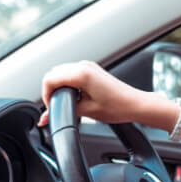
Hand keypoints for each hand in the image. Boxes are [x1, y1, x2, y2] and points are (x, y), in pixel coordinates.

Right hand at [38, 60, 160, 127]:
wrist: (134, 104)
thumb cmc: (117, 106)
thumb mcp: (86, 111)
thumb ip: (64, 111)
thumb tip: (48, 116)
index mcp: (81, 73)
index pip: (49, 79)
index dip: (46, 95)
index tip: (51, 107)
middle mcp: (83, 66)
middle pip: (53, 74)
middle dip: (51, 90)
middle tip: (56, 106)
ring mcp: (88, 65)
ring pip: (61, 72)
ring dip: (58, 86)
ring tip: (65, 102)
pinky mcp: (91, 69)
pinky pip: (71, 72)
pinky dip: (67, 83)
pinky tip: (73, 96)